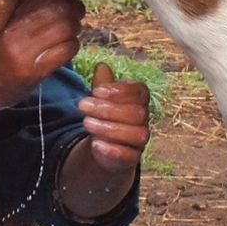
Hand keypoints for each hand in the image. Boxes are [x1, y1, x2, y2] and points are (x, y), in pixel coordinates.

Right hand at [0, 0, 84, 115]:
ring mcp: (24, 53)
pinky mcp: (34, 72)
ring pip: (67, 28)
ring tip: (70, 31)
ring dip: (75, 28)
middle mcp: (14, 32)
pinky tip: (65, 48)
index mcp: (4, 15)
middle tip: (74, 12)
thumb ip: (17, 6)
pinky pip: (66, 51)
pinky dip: (72, 46)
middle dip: (74, 8)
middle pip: (60, 8)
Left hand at [75, 61, 149, 175]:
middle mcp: (144, 120)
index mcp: (139, 101)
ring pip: (137, 134)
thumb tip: (101, 66)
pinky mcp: (132, 159)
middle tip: (82, 105)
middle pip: (137, 113)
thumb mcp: (100, 101)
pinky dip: (113, 150)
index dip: (120, 90)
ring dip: (109, 128)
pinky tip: (96, 144)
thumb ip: (102, 85)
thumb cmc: (104, 118)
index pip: (140, 92)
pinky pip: (130, 156)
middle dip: (108, 109)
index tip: (96, 90)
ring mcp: (140, 141)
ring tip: (86, 123)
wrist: (103, 149)